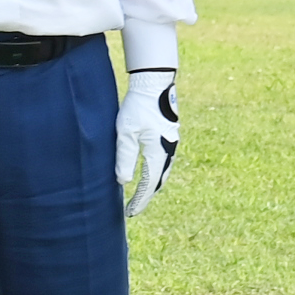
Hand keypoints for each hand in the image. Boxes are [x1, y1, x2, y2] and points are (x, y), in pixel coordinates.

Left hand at [114, 68, 180, 221]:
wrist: (154, 82)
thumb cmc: (137, 105)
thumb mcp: (125, 132)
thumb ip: (124, 157)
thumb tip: (123, 181)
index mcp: (159, 151)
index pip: (149, 183)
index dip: (139, 200)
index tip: (130, 212)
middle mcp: (169, 149)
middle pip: (159, 180)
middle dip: (147, 195)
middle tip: (134, 208)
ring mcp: (171, 142)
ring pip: (163, 171)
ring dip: (152, 184)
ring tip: (140, 195)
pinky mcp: (168, 135)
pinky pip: (163, 160)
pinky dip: (155, 172)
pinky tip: (147, 172)